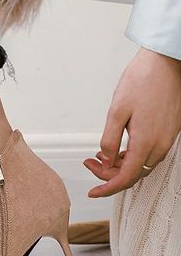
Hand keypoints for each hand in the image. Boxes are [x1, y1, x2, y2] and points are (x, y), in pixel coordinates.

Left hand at [84, 47, 180, 196]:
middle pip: (133, 174)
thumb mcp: (117, 111)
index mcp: (146, 142)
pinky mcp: (168, 132)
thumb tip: (105, 161)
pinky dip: (130, 156)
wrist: (166, 63)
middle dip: (108, 174)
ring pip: (141, 165)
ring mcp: (166, 139)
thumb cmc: (141, 81)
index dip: (107, 188)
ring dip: (118, 165)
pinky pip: (148, 153)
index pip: (126, 178)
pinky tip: (115, 147)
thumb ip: (110, 139)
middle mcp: (160, 145)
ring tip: (96, 154)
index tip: (92, 192)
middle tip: (87, 162)